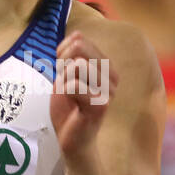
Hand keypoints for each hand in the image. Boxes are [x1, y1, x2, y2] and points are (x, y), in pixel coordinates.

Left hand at [49, 31, 117, 163]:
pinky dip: (65, 94)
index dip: (63, 54)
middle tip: (66, 85)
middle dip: (63, 65)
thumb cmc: (69, 108)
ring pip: (76, 66)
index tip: (64, 72)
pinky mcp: (101, 105)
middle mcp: (112, 76)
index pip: (79, 40)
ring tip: (71, 97)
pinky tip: (73, 106)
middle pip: (78, 48)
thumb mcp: (67, 75)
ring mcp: (109, 90)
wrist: (72, 140)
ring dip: (64, 81)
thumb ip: (72, 55)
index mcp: (106, 66)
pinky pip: (74, 85)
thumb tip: (77, 35)